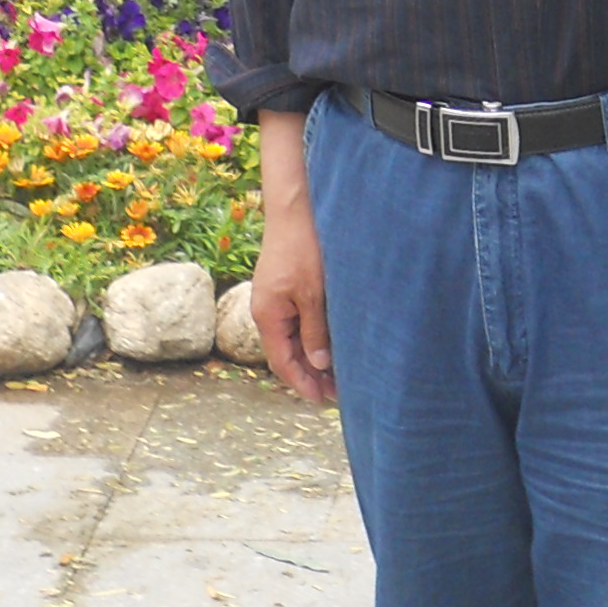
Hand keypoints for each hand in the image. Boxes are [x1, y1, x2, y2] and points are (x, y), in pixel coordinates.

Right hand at [248, 109, 332, 405]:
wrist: (297, 205)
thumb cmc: (304, 247)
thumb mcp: (313, 293)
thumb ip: (315, 330)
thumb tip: (318, 365)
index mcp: (268, 314)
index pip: (282, 362)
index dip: (302, 384)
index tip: (323, 401)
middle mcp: (268, 309)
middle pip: (287, 352)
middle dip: (310, 374)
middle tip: (339, 393)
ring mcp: (276, 296)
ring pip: (295, 336)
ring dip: (314, 356)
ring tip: (340, 373)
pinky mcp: (287, 285)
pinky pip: (299, 320)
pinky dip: (314, 335)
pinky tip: (333, 341)